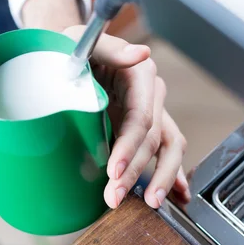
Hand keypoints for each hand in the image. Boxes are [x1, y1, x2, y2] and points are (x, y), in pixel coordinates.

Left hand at [64, 27, 189, 209]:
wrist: (68, 56)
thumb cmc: (71, 49)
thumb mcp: (83, 42)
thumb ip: (109, 48)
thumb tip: (140, 54)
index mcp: (139, 74)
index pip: (140, 117)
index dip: (129, 146)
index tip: (112, 170)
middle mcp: (151, 94)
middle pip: (152, 139)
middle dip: (135, 171)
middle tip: (114, 196)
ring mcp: (150, 111)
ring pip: (168, 148)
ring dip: (160, 178)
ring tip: (150, 202)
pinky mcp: (144, 126)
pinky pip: (166, 150)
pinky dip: (172, 172)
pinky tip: (175, 194)